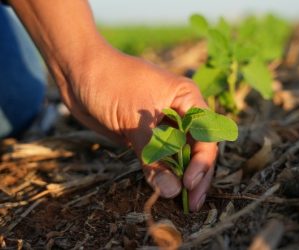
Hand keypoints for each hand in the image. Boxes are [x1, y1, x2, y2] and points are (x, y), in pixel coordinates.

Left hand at [58, 45, 216, 210]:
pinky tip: (165, 188)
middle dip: (197, 175)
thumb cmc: (109, 83)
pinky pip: (161, 157)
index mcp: (187, 99)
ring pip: (181, 155)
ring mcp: (164, 125)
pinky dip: (164, 172)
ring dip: (181, 176)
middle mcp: (181, 112)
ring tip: (182, 202)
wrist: (78, 72)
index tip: (188, 183)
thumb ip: (154, 156)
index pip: (205, 135)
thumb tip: (172, 190)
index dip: (202, 161)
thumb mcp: (134, 121)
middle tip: (192, 203)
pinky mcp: (148, 135)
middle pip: (198, 148)